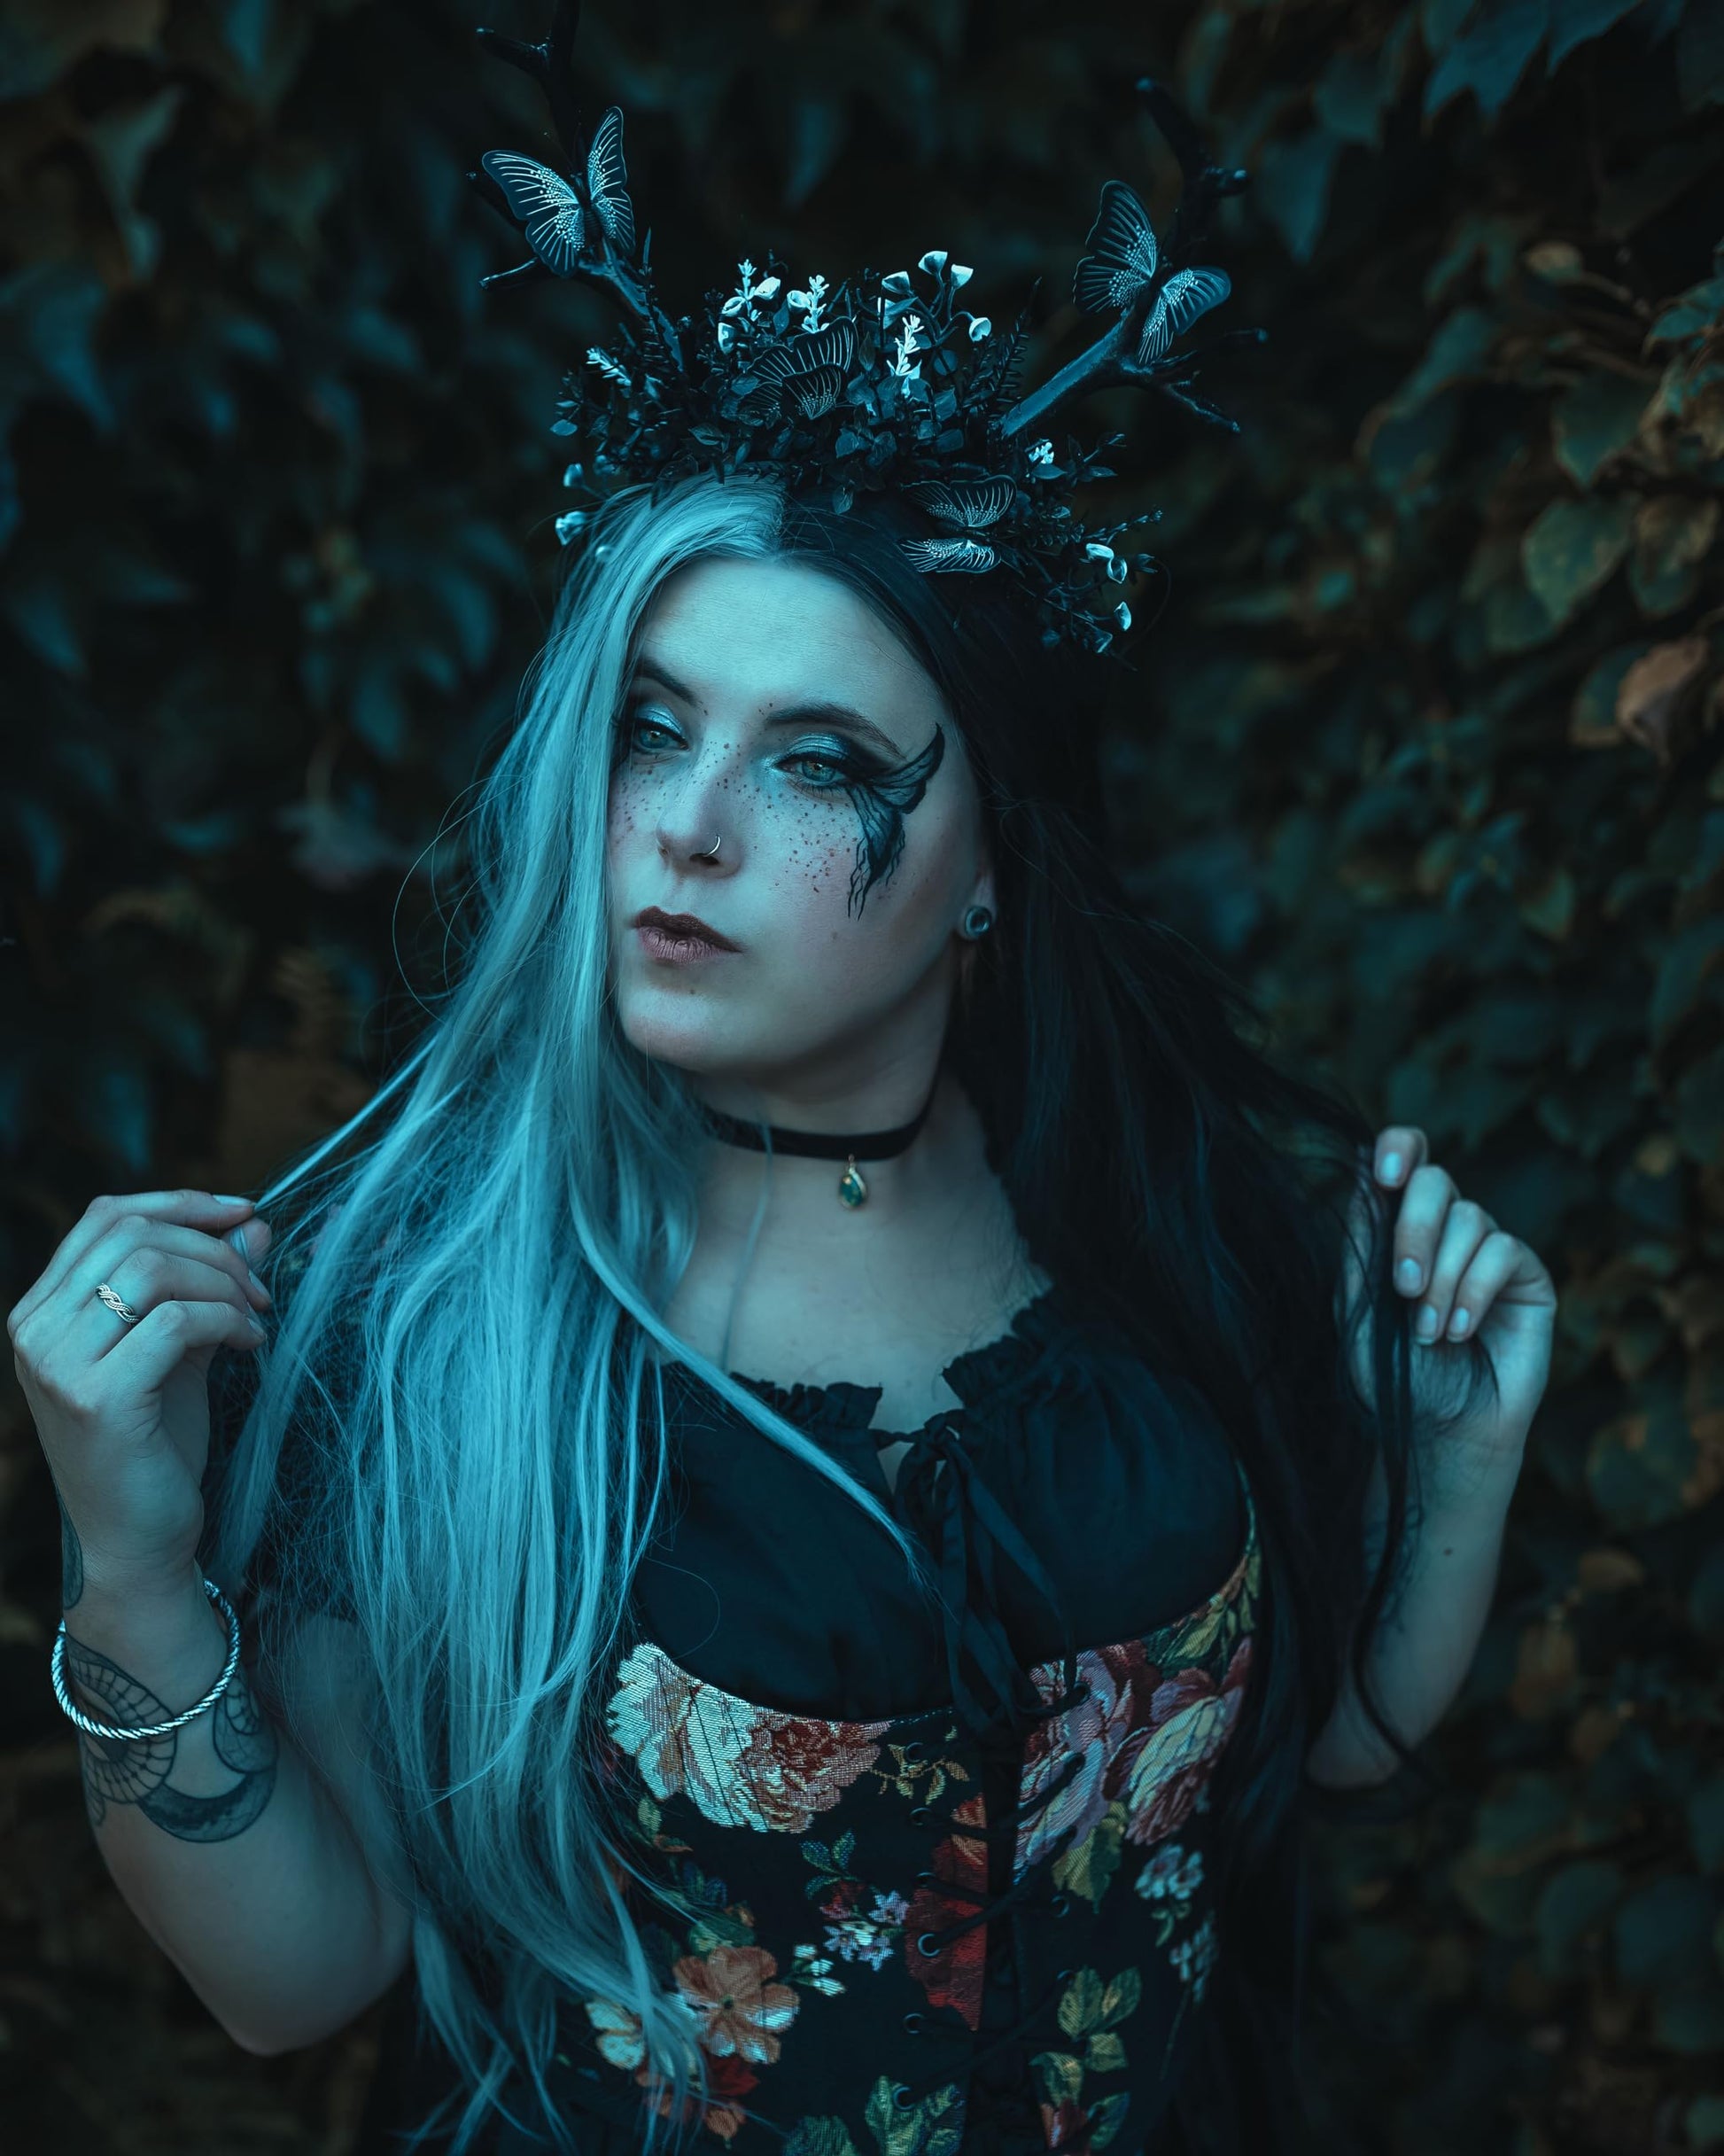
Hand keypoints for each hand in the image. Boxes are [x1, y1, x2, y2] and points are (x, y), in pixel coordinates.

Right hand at [8, 1191, 273, 1593]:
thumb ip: (206, 1283)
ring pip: (152, 1270)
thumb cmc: (154, 1445)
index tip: (244, 1211)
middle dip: (213, 1248)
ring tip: (255, 1317)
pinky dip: (226, 1320)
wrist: (137, 1540)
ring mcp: (58, 1364)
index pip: (106, 1217)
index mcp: (44, 1309)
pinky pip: (174, 1321)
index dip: (181, 1203)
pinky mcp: (97, 1398)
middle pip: (133, 1235)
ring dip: (223, 1283)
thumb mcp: (181, 1348)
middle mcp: (36, 1329)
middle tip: (260, 1286)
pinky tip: (250, 1343)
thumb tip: (253, 1222)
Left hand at [1340, 1128, 1556, 1462]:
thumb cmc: (1391, 1374)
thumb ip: (1361, 1246)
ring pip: (1470, 1217)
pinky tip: (1460, 1332)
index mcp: (1399, 1225)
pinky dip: (1474, 1291)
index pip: (1405, 1158)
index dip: (1398, 1148)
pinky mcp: (1527, 1278)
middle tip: (1403, 1288)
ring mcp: (1488, 1250)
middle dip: (1415, 1229)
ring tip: (1429, 1333)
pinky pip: (1503, 1252)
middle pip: (1436, 1180)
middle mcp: (1445, 1229)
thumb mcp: (1357, 1309)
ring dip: (1443, 1278)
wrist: (1437, 1431)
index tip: (1383, 1175)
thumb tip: (1360, 1177)